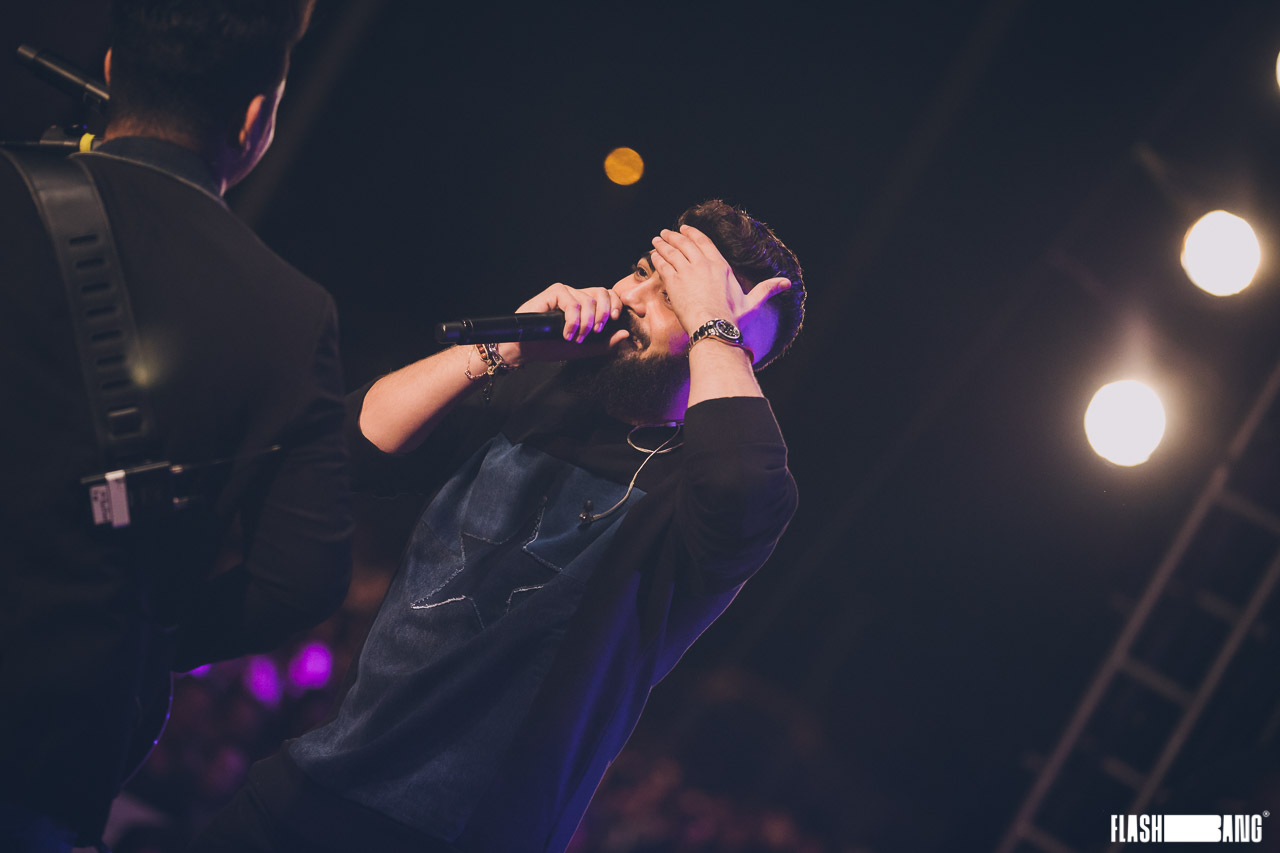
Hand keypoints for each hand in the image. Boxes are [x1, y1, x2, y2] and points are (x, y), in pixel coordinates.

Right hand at [499, 282, 629, 365]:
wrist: (528, 349)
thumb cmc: (553, 347)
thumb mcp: (584, 349)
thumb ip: (605, 344)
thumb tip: (626, 334)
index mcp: (587, 305)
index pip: (608, 295)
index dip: (615, 304)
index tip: (615, 319)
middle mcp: (577, 295)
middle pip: (602, 293)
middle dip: (604, 313)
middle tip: (594, 331)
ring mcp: (566, 292)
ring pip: (588, 301)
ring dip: (585, 323)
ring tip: (575, 338)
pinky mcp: (554, 292)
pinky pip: (573, 303)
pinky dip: (573, 321)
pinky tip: (566, 333)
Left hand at [649, 225, 789, 337]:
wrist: (714, 327)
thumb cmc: (734, 317)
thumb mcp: (753, 302)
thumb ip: (767, 289)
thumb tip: (787, 283)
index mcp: (721, 265)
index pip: (704, 243)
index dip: (693, 234)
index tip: (684, 229)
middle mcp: (703, 264)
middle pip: (685, 244)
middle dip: (674, 236)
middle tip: (665, 232)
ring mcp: (687, 272)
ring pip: (671, 252)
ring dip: (662, 244)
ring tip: (656, 240)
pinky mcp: (674, 282)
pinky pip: (662, 265)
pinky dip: (657, 259)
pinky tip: (653, 256)